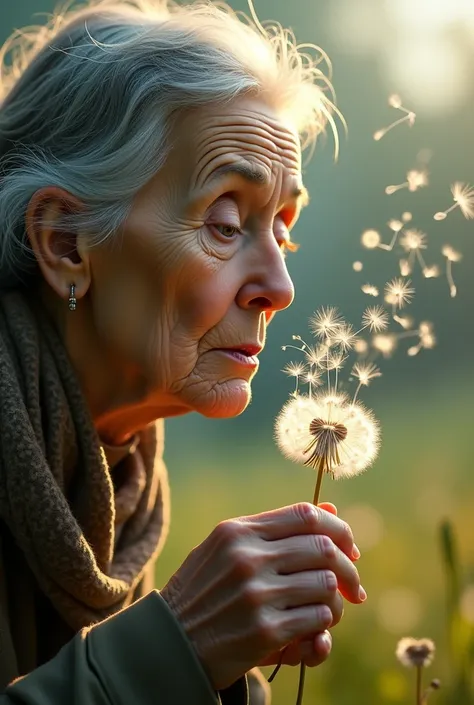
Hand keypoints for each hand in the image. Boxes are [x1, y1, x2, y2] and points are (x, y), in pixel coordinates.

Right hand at [160, 502, 364, 689]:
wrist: (169, 645)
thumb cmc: (203, 593)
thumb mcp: (226, 550)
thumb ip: (276, 531)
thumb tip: (333, 510)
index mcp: (237, 532)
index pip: (306, 515)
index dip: (338, 529)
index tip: (349, 549)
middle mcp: (247, 557)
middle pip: (324, 549)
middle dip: (348, 569)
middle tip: (352, 588)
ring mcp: (256, 593)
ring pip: (326, 585)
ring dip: (336, 603)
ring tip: (327, 613)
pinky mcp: (265, 631)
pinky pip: (318, 620)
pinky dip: (324, 627)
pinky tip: (313, 634)